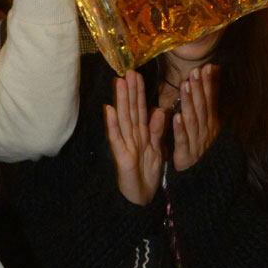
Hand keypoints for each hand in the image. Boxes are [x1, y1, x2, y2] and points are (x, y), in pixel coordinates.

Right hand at [105, 69, 166, 205]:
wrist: (142, 197)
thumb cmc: (148, 172)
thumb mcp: (157, 148)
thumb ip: (157, 130)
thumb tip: (159, 110)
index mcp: (142, 133)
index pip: (140, 108)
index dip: (138, 92)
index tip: (136, 74)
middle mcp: (132, 135)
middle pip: (130, 109)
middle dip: (129, 90)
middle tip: (127, 71)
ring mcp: (125, 144)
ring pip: (123, 118)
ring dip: (120, 100)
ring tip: (118, 82)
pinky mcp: (121, 156)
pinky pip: (117, 138)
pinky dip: (112, 124)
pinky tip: (109, 110)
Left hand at [173, 64, 219, 170]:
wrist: (204, 176)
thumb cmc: (201, 145)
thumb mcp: (207, 124)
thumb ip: (207, 103)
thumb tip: (210, 78)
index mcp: (210, 122)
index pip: (210, 100)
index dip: (209, 84)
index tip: (207, 67)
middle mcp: (206, 130)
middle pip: (202, 107)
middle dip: (199, 88)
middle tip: (195, 72)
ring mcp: (197, 142)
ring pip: (193, 120)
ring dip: (190, 103)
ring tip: (186, 87)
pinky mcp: (186, 154)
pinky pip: (183, 140)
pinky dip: (180, 128)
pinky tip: (177, 117)